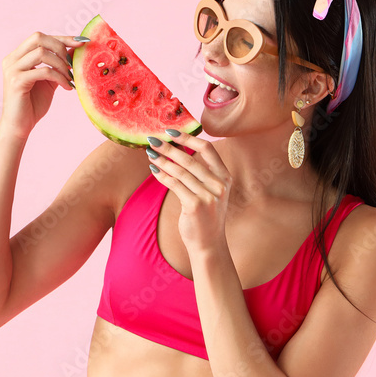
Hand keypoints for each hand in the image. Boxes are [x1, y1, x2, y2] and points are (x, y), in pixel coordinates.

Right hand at [0, 31, 82, 139]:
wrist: (19, 126)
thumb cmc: (33, 104)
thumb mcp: (50, 80)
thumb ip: (59, 64)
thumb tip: (76, 48)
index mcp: (17, 56)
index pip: (40, 37)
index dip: (62, 38)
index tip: (82, 42)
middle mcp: (12, 59)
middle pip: (38, 37)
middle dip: (60, 47)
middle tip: (72, 63)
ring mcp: (12, 69)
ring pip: (42, 53)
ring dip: (61, 64)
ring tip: (70, 78)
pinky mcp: (16, 81)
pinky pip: (44, 71)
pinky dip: (59, 77)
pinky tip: (67, 87)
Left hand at [146, 131, 232, 252]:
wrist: (209, 244)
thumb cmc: (206, 216)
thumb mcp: (210, 192)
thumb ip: (201, 172)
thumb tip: (177, 149)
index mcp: (225, 177)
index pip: (207, 148)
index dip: (188, 138)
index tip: (172, 132)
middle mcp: (219, 185)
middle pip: (190, 158)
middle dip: (169, 147)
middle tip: (153, 139)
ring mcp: (208, 196)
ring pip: (180, 171)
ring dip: (162, 160)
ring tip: (150, 154)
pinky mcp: (195, 206)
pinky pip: (174, 184)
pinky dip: (162, 175)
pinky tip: (153, 169)